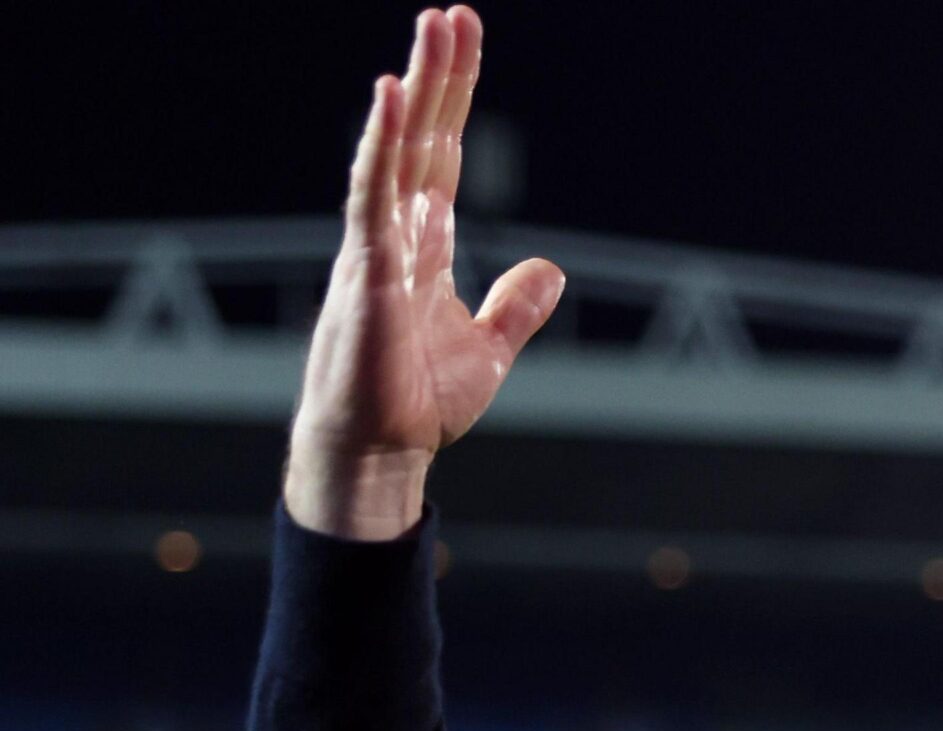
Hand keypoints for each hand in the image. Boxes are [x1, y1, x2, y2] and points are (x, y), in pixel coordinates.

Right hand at [284, 7, 563, 539]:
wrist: (380, 452)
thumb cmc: (417, 402)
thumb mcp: (490, 349)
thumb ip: (518, 306)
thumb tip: (551, 268)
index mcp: (423, 244)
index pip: (443, 155)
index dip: (455, 102)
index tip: (465, 44)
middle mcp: (395, 232)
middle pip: (421, 137)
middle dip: (438, 76)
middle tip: (451, 13)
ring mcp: (377, 246)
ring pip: (396, 149)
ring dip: (415, 89)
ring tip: (430, 29)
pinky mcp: (368, 272)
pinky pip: (373, 194)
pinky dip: (382, 146)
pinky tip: (392, 100)